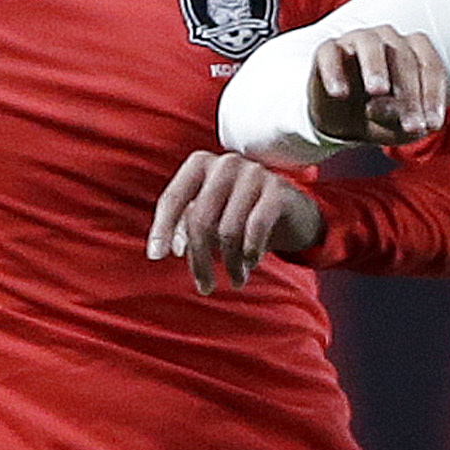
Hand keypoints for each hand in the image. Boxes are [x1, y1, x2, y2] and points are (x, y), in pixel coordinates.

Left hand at [147, 151, 326, 295]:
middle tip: (205, 286)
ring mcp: (253, 173)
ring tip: (235, 279)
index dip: (161, 229)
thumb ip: (186, 227)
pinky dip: (250, 253)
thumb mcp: (210, 217)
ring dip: (229, 263)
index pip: (172, 198)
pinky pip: (256, 228)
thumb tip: (173, 249)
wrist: (292, 211)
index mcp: (200, 165)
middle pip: (200, 219)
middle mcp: (225, 163)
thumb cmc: (241, 214)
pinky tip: (250, 265)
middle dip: (199, 259)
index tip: (156, 257)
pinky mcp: (277, 190)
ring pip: (228, 229)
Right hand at [304, 26, 449, 146]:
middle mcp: (388, 39)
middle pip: (403, 58)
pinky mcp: (327, 51)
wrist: (340, 122)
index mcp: (413, 51)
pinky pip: (330, 53)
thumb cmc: (380, 117)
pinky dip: (334, 71)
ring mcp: (356, 41)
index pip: (429, 66)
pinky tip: (340, 94)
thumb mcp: (396, 127)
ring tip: (378, 91)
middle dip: (409, 93)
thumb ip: (401, 120)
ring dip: (375, 66)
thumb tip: (393, 109)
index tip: (432, 125)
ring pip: (370, 44)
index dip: (433, 95)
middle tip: (410, 125)